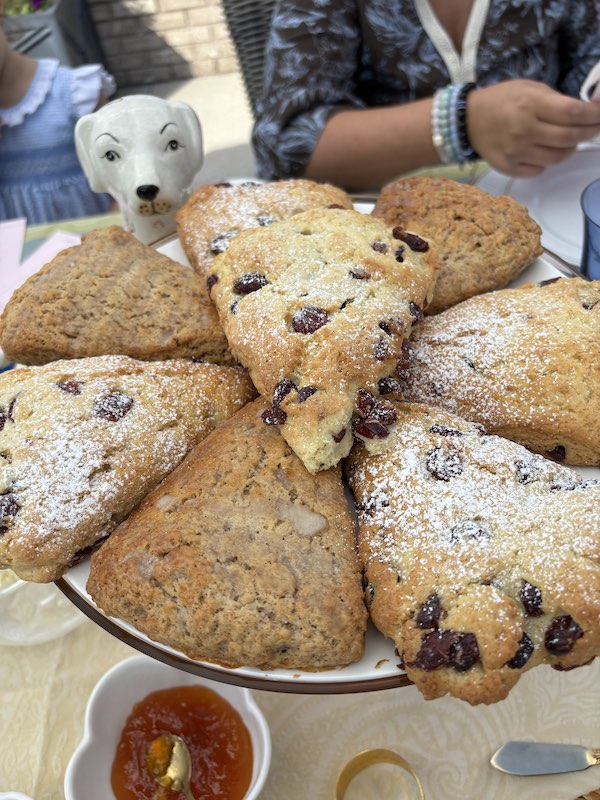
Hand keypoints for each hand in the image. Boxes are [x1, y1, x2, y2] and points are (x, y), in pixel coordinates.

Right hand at [467, 79, 599, 176]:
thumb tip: (584, 111)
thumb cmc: (501, 101)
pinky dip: (548, 161)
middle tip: (595, 129)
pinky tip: (545, 151)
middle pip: (569, 138)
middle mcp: (524, 130)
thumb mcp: (529, 88)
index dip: (593, 115)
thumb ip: (555, 100)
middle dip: (589, 133)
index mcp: (530, 105)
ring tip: (569, 140)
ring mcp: (516, 152)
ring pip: (557, 157)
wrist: (467, 121)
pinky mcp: (510, 167)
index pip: (571, 113)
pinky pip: (540, 169)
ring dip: (570, 148)